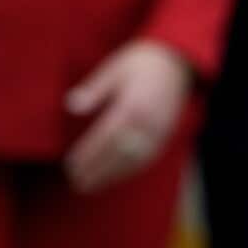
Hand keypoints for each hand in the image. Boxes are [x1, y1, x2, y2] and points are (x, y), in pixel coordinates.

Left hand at [64, 40, 192, 193]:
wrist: (177, 60)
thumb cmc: (138, 62)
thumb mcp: (112, 69)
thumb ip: (93, 89)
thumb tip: (71, 106)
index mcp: (132, 106)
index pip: (105, 137)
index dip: (88, 154)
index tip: (71, 166)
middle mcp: (147, 123)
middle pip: (118, 154)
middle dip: (97, 171)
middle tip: (75, 183)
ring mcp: (159, 131)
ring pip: (134, 161)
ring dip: (112, 176)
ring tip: (90, 186)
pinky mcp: (166, 135)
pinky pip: (147, 158)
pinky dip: (129, 171)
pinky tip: (114, 177)